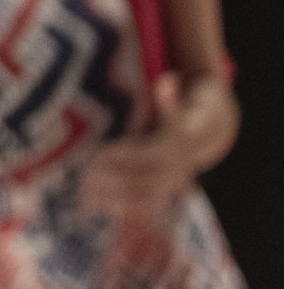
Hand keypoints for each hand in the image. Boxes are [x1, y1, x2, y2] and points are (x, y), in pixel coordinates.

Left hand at [82, 72, 199, 218]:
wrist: (206, 134)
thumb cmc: (181, 115)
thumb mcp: (179, 104)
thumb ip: (170, 97)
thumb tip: (167, 79)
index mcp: (174, 146)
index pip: (144, 153)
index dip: (121, 154)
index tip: (95, 155)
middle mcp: (174, 168)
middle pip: (140, 177)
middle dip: (111, 180)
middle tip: (81, 179)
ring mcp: (170, 183)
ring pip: (140, 195)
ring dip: (112, 198)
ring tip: (83, 197)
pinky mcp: (165, 192)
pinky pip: (144, 205)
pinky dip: (121, 209)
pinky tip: (97, 209)